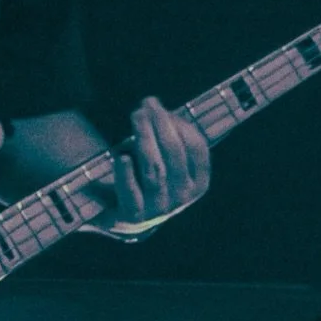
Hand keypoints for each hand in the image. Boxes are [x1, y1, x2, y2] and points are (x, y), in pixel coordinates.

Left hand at [95, 96, 210, 235]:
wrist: (127, 215)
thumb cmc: (148, 177)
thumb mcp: (166, 159)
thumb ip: (165, 135)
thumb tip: (152, 104)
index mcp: (198, 183)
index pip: (197, 149)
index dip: (180, 125)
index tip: (160, 107)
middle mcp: (183, 197)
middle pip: (174, 155)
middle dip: (161, 125)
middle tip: (146, 104)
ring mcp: (159, 208)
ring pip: (154, 170)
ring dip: (145, 139)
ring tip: (136, 116)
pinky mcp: (134, 214)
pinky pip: (131, 193)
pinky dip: (127, 174)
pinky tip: (121, 157)